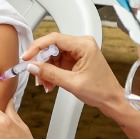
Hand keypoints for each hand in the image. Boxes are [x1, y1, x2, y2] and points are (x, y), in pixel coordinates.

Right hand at [24, 34, 139, 138]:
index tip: (27, 57)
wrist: (112, 100)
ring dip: (46, 69)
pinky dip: (52, 72)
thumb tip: (32, 66)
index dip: (37, 47)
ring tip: (45, 83)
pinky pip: (58, 61)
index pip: (54, 38)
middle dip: (42, 62)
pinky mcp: (76, 59)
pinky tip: (51, 82)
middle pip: (52, 47)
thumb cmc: (101, 91)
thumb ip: (50, 73)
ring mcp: (79, 51)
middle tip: (36, 75)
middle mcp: (82, 44)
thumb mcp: (72, 83)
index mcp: (84, 45)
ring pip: (53, 55)